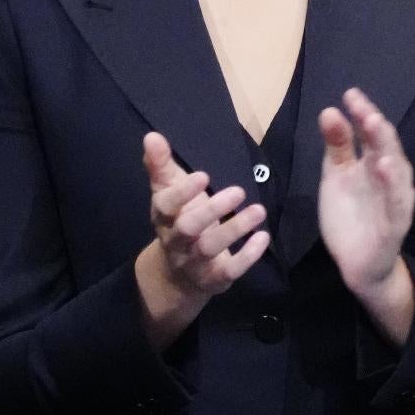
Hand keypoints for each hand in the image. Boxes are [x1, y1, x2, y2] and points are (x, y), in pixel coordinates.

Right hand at [140, 131, 270, 298]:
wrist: (175, 276)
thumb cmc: (177, 221)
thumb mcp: (167, 192)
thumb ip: (160, 164)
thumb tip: (151, 136)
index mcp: (163, 217)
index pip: (166, 205)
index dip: (183, 193)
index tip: (204, 176)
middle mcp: (175, 241)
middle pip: (188, 228)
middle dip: (212, 210)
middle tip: (239, 191)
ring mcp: (193, 262)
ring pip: (209, 248)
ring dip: (235, 229)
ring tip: (259, 210)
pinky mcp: (213, 279)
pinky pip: (229, 271)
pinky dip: (247, 256)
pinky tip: (263, 237)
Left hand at [317, 87, 414, 296]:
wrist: (357, 264)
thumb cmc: (350, 215)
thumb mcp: (336, 176)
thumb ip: (336, 145)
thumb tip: (329, 110)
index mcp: (374, 163)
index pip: (372, 133)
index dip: (363, 113)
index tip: (350, 94)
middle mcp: (389, 178)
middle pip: (386, 147)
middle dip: (376, 127)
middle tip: (363, 108)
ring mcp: (394, 201)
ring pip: (396, 173)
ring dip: (387, 151)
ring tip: (376, 129)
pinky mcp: (394, 226)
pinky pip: (397, 205)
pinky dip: (393, 188)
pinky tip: (384, 169)